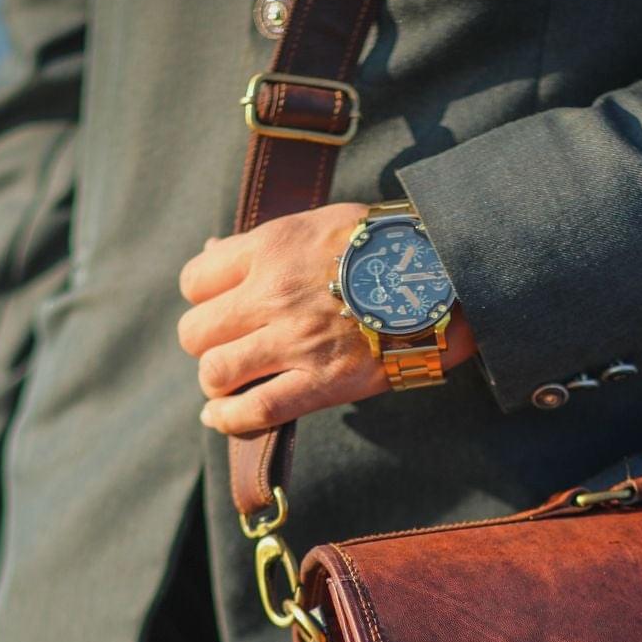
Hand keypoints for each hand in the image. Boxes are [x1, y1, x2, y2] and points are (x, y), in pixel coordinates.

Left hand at [176, 202, 476, 435]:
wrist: (445, 277)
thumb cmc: (388, 248)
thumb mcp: (321, 223)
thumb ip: (267, 242)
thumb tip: (215, 253)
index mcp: (270, 249)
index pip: (196, 280)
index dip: (204, 300)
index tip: (221, 310)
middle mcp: (272, 295)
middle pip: (197, 331)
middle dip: (208, 344)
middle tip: (229, 350)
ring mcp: (295, 342)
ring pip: (217, 372)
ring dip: (218, 383)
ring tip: (228, 386)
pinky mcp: (322, 382)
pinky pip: (256, 409)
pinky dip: (230, 419)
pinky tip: (222, 418)